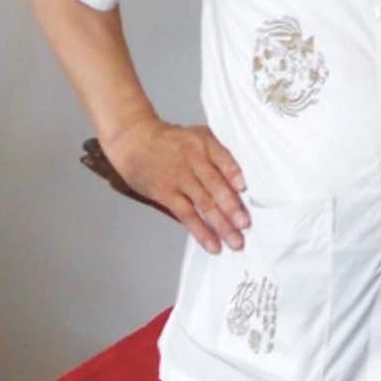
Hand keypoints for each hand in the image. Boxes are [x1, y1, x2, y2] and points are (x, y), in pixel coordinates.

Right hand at [101, 116, 249, 253]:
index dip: (234, 173)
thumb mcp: (197, 137)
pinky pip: (187, 215)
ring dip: (222, 225)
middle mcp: (193, 160)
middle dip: (232, 207)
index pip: (223, 159)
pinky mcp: (166, 194)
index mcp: (204, 143)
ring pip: (204, 204)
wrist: (134, 141)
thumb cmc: (170, 141)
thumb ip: (217, 156)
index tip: (244, 189)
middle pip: (216, 186)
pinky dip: (201, 231)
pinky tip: (213, 244)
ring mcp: (179, 178)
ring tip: (236, 241)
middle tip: (245, 225)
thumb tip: (240, 185)